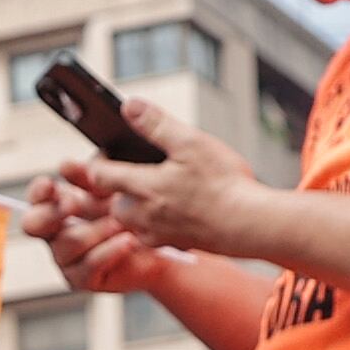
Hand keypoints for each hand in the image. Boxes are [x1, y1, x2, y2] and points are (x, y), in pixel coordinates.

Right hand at [21, 164, 182, 298]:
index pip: (35, 199)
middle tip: (73, 204)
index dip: (38, 192)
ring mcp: (64, 260)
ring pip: (67, 244)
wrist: (155, 248)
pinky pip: (89, 265)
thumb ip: (90, 178)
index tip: (51, 184)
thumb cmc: (130, 215)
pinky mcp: (81, 279)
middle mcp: (54, 235)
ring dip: (95, 230)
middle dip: (52, 213)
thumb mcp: (111, 191)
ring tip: (120, 223)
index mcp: (56, 208)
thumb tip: (65, 165)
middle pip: (33, 224)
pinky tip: (127, 241)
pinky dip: (110, 250)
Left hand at [26, 107, 275, 268]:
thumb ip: (155, 124)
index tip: (106, 152)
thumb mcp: (189, 143)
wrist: (251, 225)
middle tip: (140, 166)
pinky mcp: (173, 243)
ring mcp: (155, 233)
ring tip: (163, 184)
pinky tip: (179, 206)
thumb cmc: (224, 184)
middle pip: (113, 198)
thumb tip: (128, 106)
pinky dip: (157, 218)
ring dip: (138, 202)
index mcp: (140, 188)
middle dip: (120, 183)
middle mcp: (140, 215)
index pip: (99, 175)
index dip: (98, 161)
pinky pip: (152, 231)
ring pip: (131, 216)